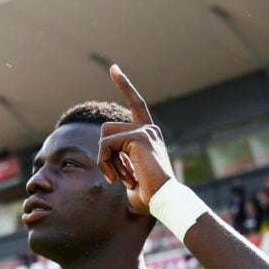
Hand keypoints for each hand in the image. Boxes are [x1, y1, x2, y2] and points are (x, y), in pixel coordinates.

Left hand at [97, 65, 175, 213]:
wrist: (164, 200)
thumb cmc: (150, 196)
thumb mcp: (131, 176)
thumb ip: (121, 164)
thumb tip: (107, 167)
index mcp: (148, 135)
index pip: (136, 104)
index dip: (124, 85)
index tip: (114, 68)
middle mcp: (149, 129)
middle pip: (106, 129)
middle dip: (104, 155)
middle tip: (114, 177)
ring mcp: (145, 131)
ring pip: (104, 137)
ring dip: (104, 160)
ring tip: (118, 178)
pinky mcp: (139, 137)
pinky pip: (106, 145)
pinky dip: (105, 163)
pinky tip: (117, 177)